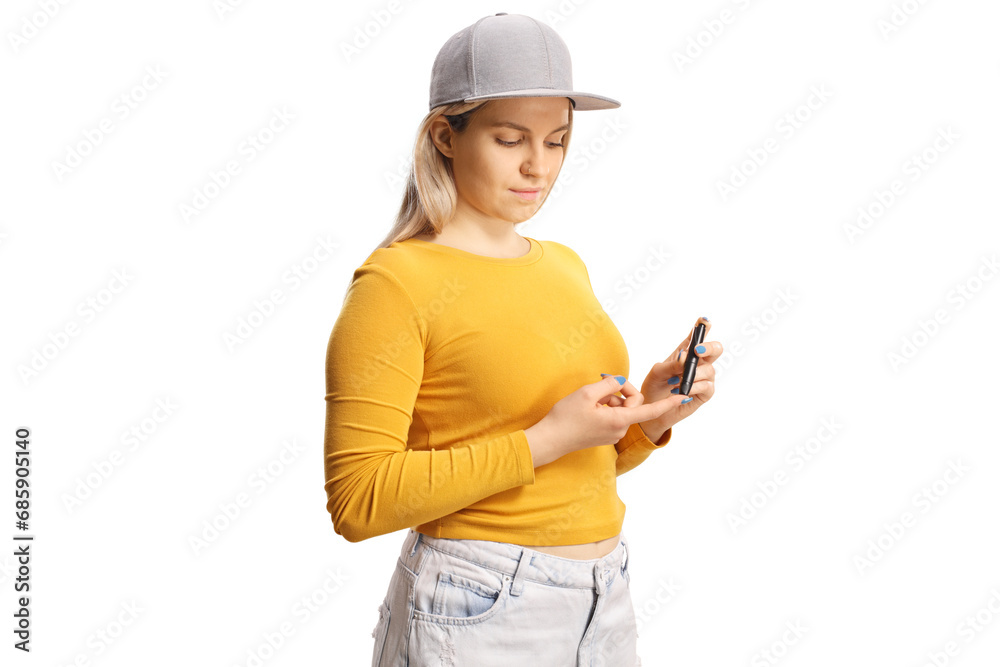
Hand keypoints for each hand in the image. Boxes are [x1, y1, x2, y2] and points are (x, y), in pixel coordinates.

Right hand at [525, 375, 688, 466]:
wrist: (550, 440)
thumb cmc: (566, 418)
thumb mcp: (587, 393)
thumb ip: (609, 384)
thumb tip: (621, 381)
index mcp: (619, 420)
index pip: (649, 411)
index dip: (667, 403)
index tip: (683, 397)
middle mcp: (619, 429)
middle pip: (632, 404)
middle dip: (621, 391)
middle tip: (602, 385)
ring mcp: (612, 434)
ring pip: (621, 409)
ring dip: (609, 399)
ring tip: (590, 400)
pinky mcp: (604, 435)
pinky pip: (612, 416)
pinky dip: (604, 407)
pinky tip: (588, 408)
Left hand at [614, 317, 719, 440]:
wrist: (652, 410)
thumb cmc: (654, 387)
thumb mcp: (657, 372)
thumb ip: (670, 364)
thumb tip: (685, 357)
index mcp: (686, 352)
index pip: (697, 336)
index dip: (703, 326)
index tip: (704, 321)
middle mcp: (698, 363)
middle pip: (715, 349)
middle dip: (709, 347)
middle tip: (697, 351)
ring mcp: (704, 378)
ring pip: (709, 369)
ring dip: (693, 374)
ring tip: (676, 382)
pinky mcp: (705, 393)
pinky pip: (707, 386)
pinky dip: (694, 386)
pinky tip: (683, 390)